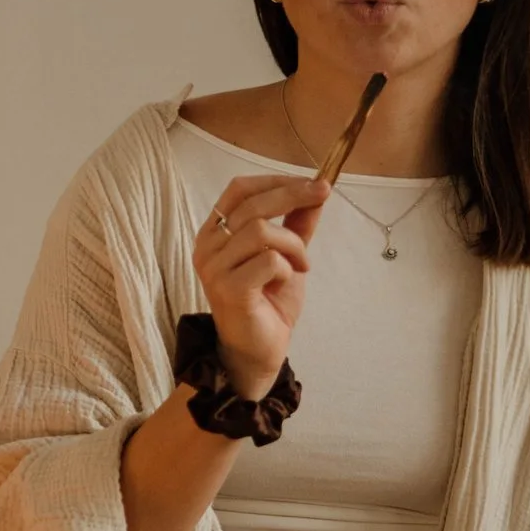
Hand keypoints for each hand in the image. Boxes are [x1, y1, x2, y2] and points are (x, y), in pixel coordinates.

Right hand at [192, 174, 328, 397]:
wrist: (259, 350)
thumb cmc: (268, 302)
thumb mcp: (287, 254)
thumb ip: (297, 223)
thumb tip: (317, 190)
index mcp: (215, 232)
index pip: (240, 189)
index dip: (276, 180)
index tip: (312, 181)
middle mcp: (207, 246)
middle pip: (252, 204)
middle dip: (294, 195)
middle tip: (322, 195)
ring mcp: (213, 268)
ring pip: (261, 231)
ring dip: (293, 244)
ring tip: (301, 264)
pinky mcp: (228, 289)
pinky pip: (269, 260)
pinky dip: (287, 268)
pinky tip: (287, 281)